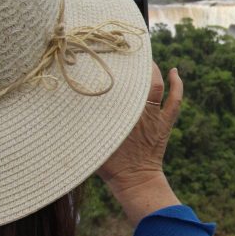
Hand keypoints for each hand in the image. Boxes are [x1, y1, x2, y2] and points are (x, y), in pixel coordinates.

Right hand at [97, 62, 182, 223]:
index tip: (110, 58)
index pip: (122, 88)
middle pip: (139, 83)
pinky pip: (175, 100)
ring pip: (157, 88)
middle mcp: (139, 112)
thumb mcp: (92, 145)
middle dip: (135, 67)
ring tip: (146, 61)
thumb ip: (82, 129)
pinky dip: (177, 84)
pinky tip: (174, 71)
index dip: (119, 72)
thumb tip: (57, 115)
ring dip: (155, 72)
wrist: (135, 181)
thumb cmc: (109, 165)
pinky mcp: (166, 122)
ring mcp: (155, 116)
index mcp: (122, 117)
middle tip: (127, 54)